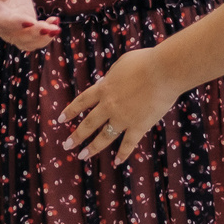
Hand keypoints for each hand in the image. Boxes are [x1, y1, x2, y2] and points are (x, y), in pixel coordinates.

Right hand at [0, 0, 59, 52]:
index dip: (15, 23)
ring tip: (55, 28)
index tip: (30, 22)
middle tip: (50, 27)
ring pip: (27, 42)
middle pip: (16, 37)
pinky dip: (46, 34)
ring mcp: (13, 29)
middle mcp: (0, 25)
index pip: (1, 21)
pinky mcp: (24, 28)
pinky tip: (55, 21)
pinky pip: (34, 38)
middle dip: (35, 34)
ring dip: (42, 38)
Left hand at [60, 46, 177, 164]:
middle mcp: (109, 105)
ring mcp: (123, 118)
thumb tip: (106, 82)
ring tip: (82, 156)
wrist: (163, 71)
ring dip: (92, 148)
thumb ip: (111, 76)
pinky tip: (117, 162)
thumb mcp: (121, 64)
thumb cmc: (145, 62)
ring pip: (104, 137)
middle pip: (88, 123)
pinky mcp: (139, 126)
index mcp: (104, 88)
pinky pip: (128, 143)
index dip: (70, 111)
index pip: (82, 102)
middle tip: (67, 145)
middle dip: (76, 135)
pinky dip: (123, 154)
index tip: (60, 120)